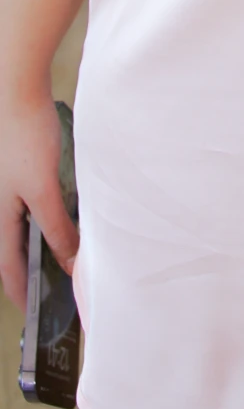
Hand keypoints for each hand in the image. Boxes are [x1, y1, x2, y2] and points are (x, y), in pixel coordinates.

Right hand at [0, 84, 77, 306]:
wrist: (19, 92)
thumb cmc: (26, 138)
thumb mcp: (43, 190)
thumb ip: (56, 226)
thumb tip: (68, 263)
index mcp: (2, 217)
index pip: (8, 268)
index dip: (21, 293)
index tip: (36, 315)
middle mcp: (5, 207)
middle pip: (18, 250)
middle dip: (35, 273)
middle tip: (58, 292)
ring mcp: (15, 189)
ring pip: (30, 228)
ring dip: (46, 246)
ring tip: (69, 260)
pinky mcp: (28, 172)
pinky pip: (39, 207)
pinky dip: (52, 221)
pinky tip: (71, 219)